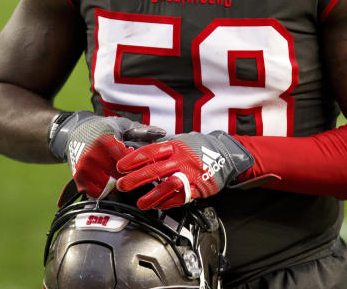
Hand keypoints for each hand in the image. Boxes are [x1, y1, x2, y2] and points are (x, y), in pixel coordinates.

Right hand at [49, 111, 165, 198]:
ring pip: (108, 186)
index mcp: (105, 142)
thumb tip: (162, 133)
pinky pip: (96, 193)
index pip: (127, 161)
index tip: (145, 167)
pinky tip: (106, 181)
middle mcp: (92, 156)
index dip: (138, 166)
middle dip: (128, 176)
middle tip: (132, 173)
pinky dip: (103, 190)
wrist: (76, 132)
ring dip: (115, 183)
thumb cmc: (104, 129)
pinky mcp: (78, 178)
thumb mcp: (123, 125)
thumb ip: (142, 131)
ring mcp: (84, 169)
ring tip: (116, 175)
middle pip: (118, 176)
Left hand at [116, 131, 254, 209]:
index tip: (120, 166)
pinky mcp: (197, 188)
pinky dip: (167, 203)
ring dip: (151, 196)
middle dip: (135, 179)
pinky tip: (157, 205)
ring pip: (167, 186)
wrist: (226, 155)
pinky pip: (180, 197)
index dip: (133, 159)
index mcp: (175, 146)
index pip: (150, 152)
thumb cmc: (199, 148)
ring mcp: (189, 174)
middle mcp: (181, 159)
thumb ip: (163, 149)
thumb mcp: (181, 141)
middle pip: (154, 170)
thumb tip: (139, 153)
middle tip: (122, 185)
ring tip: (140, 203)